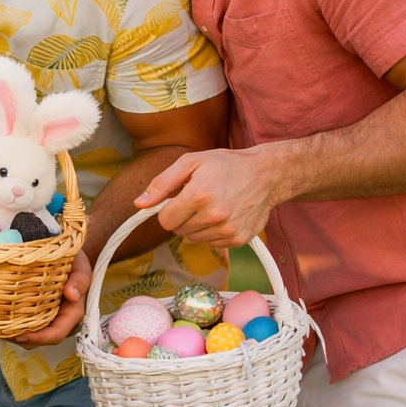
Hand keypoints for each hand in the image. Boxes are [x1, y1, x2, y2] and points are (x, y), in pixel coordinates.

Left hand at [14, 251, 89, 347]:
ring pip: (30, 333)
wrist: (70, 256)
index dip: (39, 338)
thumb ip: (80, 280)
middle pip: (40, 338)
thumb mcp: (81, 267)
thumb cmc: (76, 262)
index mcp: (71, 313)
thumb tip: (72, 295)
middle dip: (21, 338)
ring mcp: (46, 315)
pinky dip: (12, 323)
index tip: (20, 335)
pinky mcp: (36, 309)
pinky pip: (25, 321)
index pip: (56, 333)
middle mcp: (58, 319)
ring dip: (14, 333)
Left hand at [135, 145, 281, 246]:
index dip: (167, 210)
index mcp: (198, 195)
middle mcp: (214, 216)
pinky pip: (212, 243)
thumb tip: (140, 203)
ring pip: (195, 238)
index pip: (165, 220)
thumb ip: (162, 184)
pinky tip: (225, 215)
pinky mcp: (239, 239)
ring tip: (213, 205)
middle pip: (178, 230)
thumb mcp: (190, 163)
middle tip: (199, 200)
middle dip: (183, 216)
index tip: (177, 201)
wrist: (265, 175)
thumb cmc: (225, 165)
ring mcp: (228, 230)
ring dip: (198, 225)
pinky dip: (214, 232)